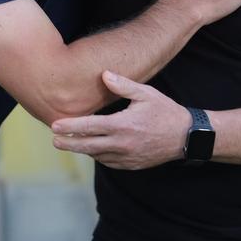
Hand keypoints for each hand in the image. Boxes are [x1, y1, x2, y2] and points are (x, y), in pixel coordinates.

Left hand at [51, 71, 189, 169]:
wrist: (186, 137)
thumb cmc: (165, 111)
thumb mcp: (146, 94)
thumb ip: (123, 85)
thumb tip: (104, 75)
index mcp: (124, 125)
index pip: (90, 127)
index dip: (70, 127)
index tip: (54, 126)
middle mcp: (123, 144)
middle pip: (88, 146)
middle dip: (69, 144)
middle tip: (54, 141)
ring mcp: (127, 157)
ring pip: (97, 155)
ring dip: (83, 150)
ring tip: (69, 142)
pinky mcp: (131, 166)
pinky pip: (109, 162)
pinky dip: (98, 155)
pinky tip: (92, 148)